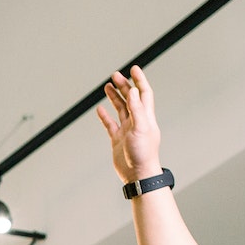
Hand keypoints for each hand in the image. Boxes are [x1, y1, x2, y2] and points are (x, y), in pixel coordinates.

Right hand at [95, 65, 160, 184]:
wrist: (137, 175)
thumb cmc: (142, 154)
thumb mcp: (141, 128)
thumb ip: (137, 109)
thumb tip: (134, 90)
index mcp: (145, 116)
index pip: (143, 93)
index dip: (139, 80)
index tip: (134, 68)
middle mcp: (137, 121)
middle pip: (130, 98)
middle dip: (124, 85)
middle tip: (115, 75)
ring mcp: (127, 130)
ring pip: (120, 109)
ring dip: (114, 97)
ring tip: (108, 86)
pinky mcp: (118, 139)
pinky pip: (110, 124)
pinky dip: (105, 116)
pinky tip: (99, 109)